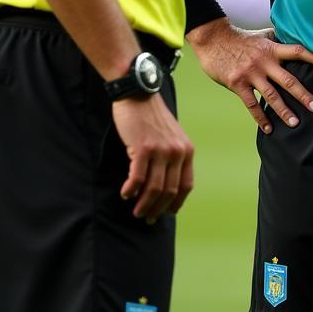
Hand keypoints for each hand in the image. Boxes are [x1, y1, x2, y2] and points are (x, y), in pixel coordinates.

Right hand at [111, 94, 194, 222]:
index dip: (176, 203)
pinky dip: (131, 190)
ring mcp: (161, 150)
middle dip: (157, 209)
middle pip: (169, 191)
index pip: (186, 185)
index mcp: (187, 150)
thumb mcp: (171, 136)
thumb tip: (166, 185)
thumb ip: (172, 157)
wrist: (138, 93)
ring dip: (143, 204)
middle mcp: (177, 152)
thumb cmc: (151, 117)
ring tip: (136, 211)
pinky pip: (137, 179)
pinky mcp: (143, 149)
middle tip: (146, 218)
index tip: (166, 214)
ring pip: (153, 189)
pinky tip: (125, 194)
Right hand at [187, 20, 312, 132]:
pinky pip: (251, 104)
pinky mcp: (237, 84)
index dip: (312, 57)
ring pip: (271, 95)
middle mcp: (264, 61)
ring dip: (284, 111)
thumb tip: (290, 41)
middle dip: (303, 95)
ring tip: (295, 123)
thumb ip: (275, 41)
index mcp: (271, 49)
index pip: (296, 51)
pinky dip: (261, 118)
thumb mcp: (260, 37)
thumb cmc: (238, 38)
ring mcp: (251, 74)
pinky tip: (269, 129)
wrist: (213, 39)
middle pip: (288, 80)